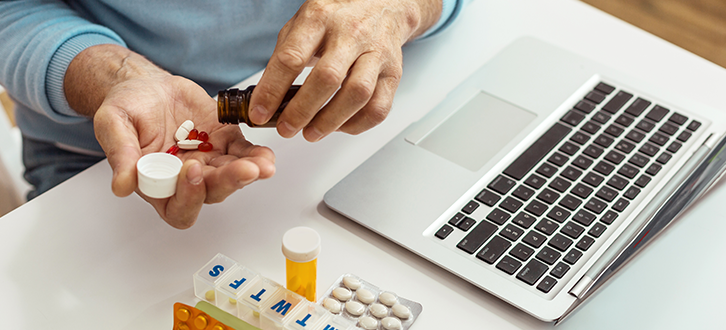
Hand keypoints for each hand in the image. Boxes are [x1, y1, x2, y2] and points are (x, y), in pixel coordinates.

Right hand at [65, 45, 275, 228]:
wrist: (146, 85)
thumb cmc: (127, 107)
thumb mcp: (113, 123)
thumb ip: (120, 154)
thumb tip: (121, 186)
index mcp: (157, 184)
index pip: (177, 207)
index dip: (188, 196)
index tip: (192, 169)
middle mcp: (186, 179)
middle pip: (211, 192)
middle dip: (229, 181)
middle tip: (245, 170)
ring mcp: (208, 161)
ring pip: (232, 175)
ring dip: (250, 171)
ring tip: (263, 164)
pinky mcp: (224, 142)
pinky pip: (244, 153)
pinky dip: (256, 154)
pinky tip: (265, 154)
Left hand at [248, 0, 441, 141]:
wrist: (383, 5)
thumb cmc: (337, 17)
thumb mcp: (303, 23)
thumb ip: (285, 55)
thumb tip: (265, 97)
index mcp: (320, 18)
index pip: (292, 57)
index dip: (272, 90)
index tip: (260, 112)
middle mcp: (351, 34)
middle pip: (327, 78)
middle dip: (302, 110)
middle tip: (287, 128)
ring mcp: (376, 53)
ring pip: (357, 95)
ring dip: (331, 121)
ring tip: (311, 132)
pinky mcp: (393, 73)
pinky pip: (379, 107)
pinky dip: (357, 124)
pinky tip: (340, 126)